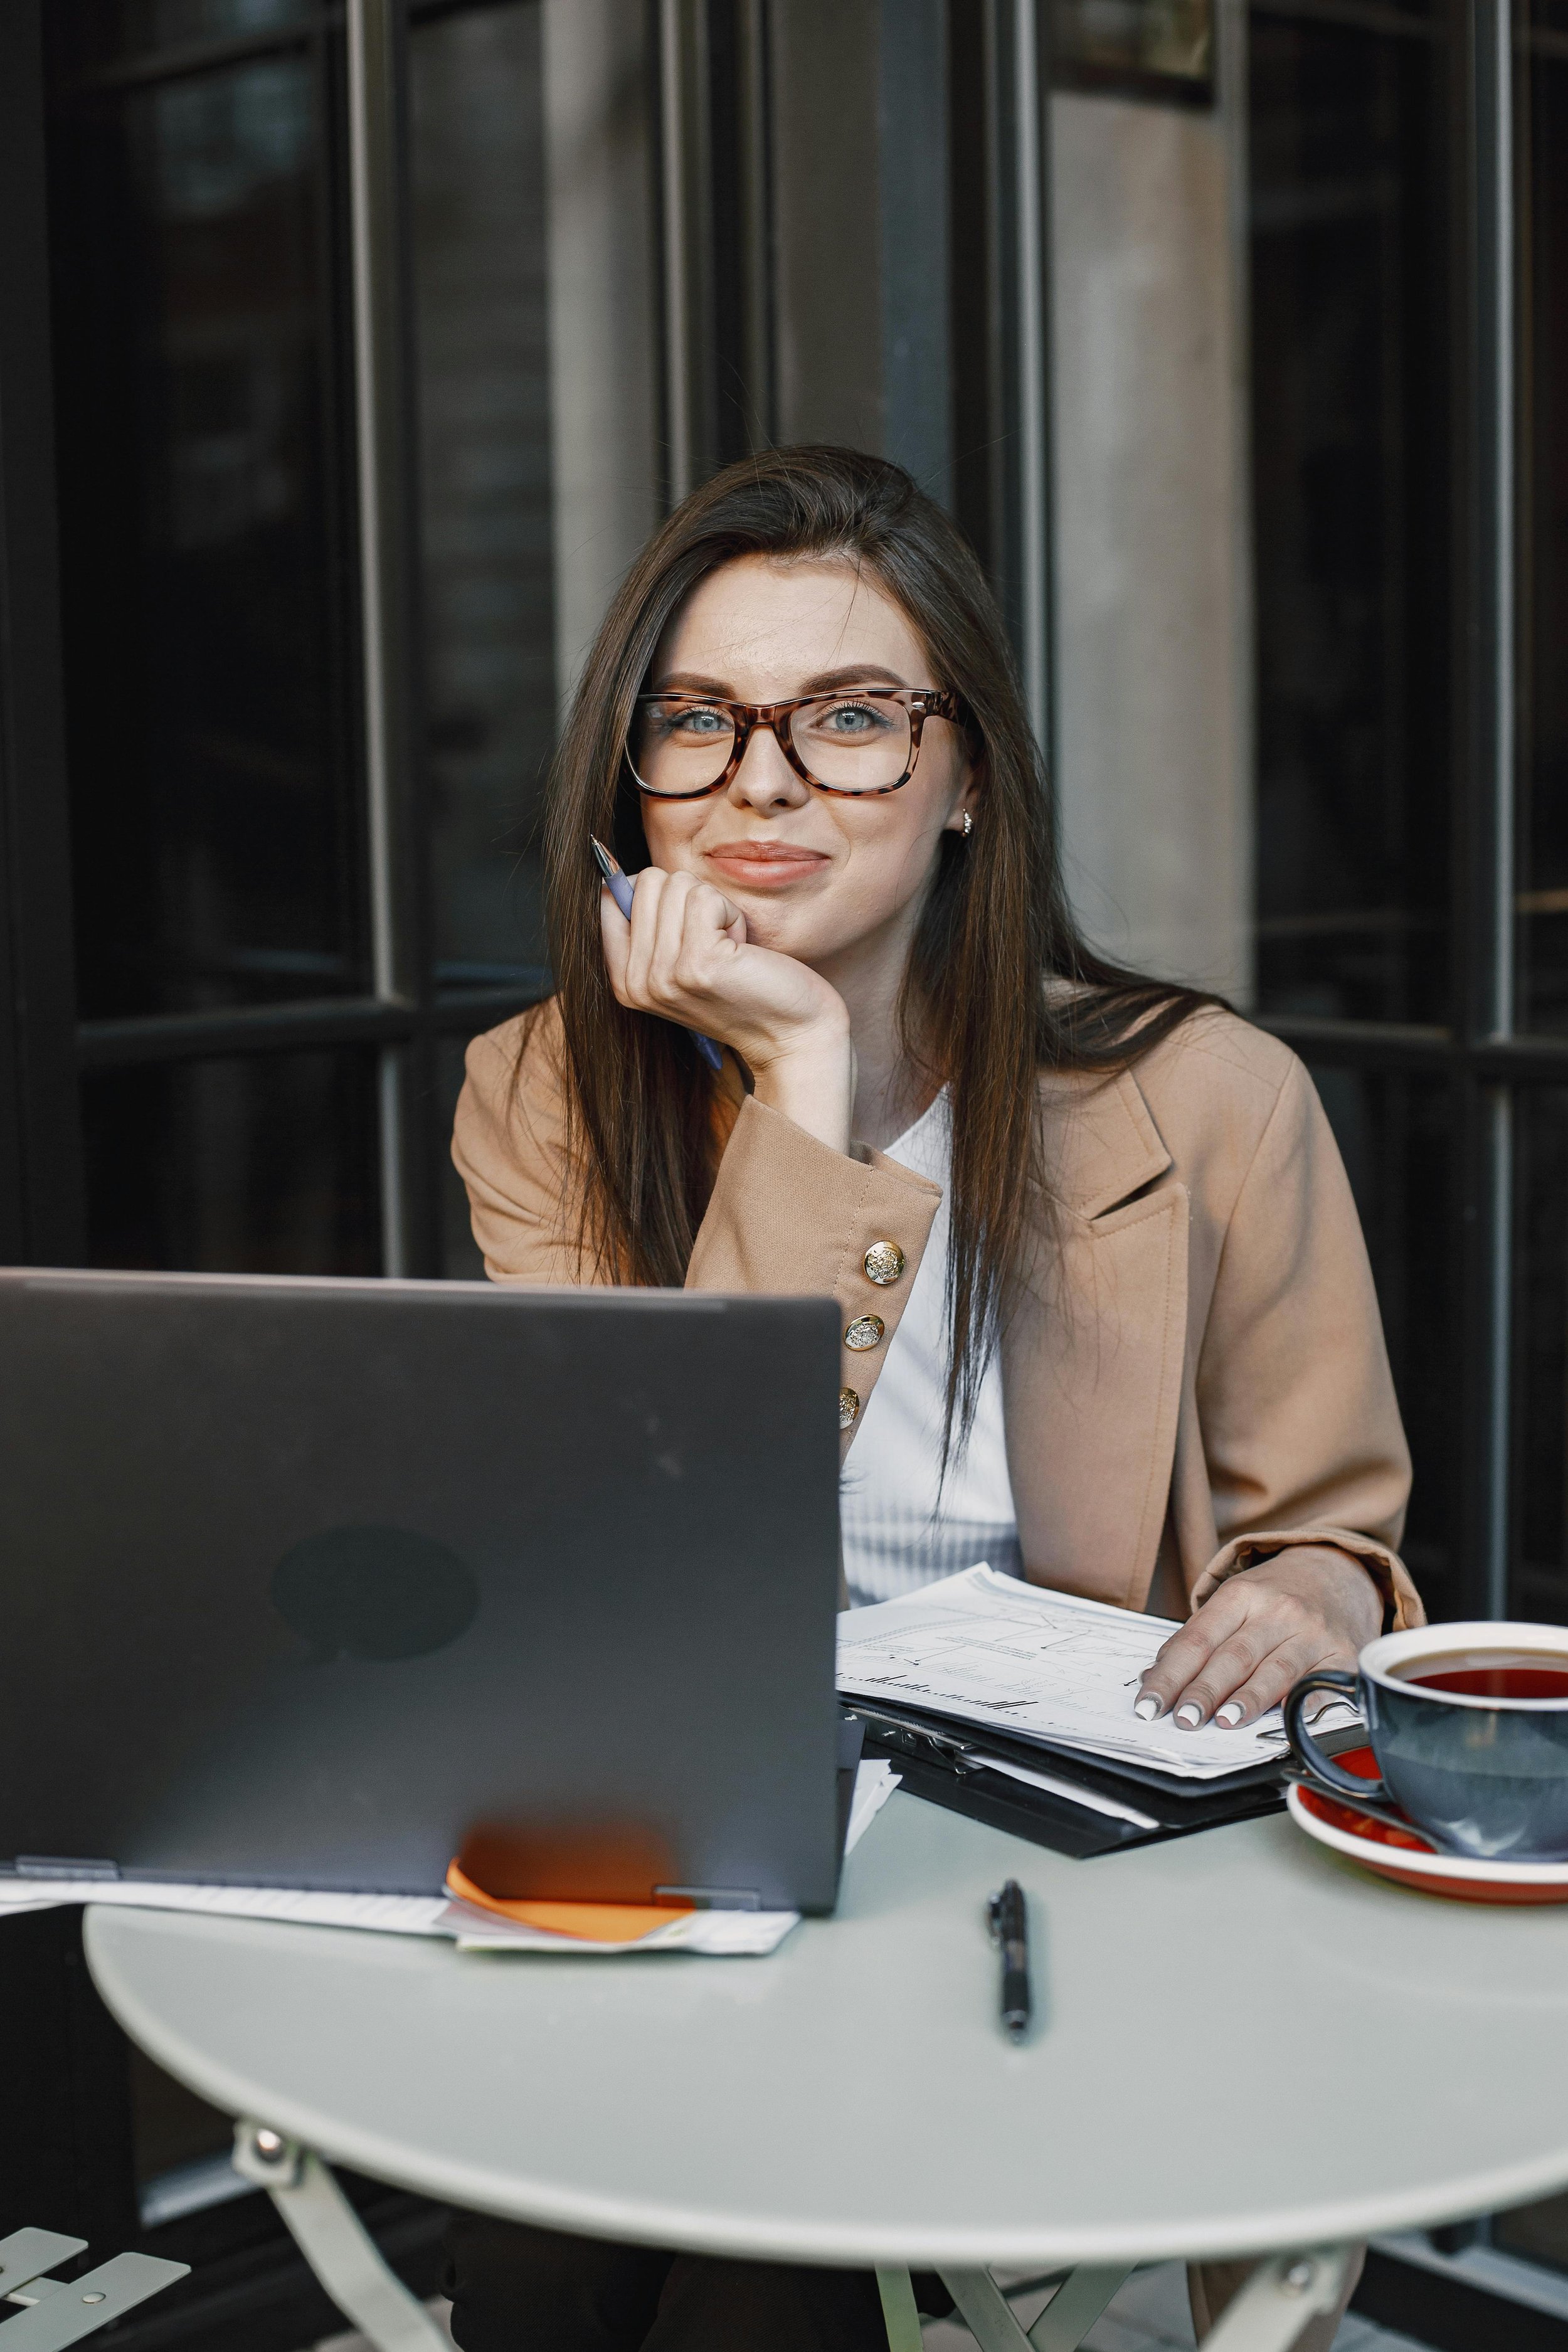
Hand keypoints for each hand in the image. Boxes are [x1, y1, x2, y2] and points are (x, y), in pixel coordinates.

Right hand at [601, 864, 854, 1151]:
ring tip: (729, 949)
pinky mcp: (697, 964)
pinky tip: (741, 950)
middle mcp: (635, 982)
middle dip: (691, 900)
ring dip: (714, 907)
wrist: (791, 1036)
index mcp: (624, 981)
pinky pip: (705, 897)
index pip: (610, 896)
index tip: (688, 929)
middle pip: (646, 882)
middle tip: (715, 943)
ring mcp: (663, 975)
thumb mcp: (682, 964)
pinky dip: (731, 914)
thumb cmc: (746, 990)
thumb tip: (615, 873)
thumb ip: (650, 927)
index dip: (656, 893)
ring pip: (676, 884)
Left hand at [1134, 1546, 1382, 1730]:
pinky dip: (1304, 1703)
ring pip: (1276, 1670)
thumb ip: (1197, 1638)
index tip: (1149, 1703)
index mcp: (1241, 1595)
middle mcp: (1278, 1611)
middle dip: (1205, 1690)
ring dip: (1249, 1699)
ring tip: (1226, 1721)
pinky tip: (1288, 1720)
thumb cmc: (1277, 1594)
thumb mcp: (1234, 1599)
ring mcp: (1312, 1633)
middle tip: (1183, 1718)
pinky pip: (1321, 1682)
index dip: (1171, 1674)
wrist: (1339, 1570)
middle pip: (1234, 1656)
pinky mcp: (1342, 1654)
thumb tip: (1154, 1676)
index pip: (1197, 1639)